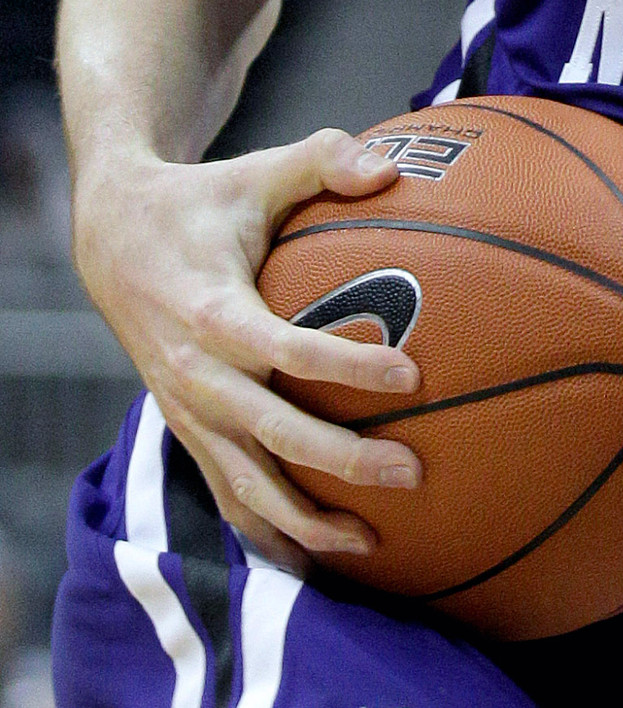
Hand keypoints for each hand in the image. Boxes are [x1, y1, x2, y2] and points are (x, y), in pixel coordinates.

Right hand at [71, 129, 423, 567]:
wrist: (114, 240)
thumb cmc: (203, 201)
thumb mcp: (258, 170)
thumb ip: (325, 158)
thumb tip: (392, 166)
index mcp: (214, 313)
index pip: (286, 350)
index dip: (346, 367)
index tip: (411, 377)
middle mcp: (196, 376)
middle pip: (271, 435)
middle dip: (341, 462)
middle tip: (413, 472)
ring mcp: (187, 412)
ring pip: (244, 485)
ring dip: (305, 520)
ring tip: (373, 542)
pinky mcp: (185, 430)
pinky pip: (224, 494)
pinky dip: (266, 532)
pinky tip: (315, 560)